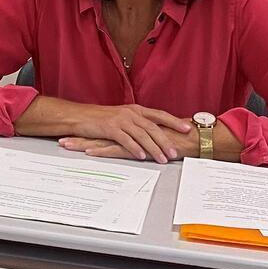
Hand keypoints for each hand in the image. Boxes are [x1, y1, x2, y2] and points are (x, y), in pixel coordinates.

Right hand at [67, 104, 194, 162]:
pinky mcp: (110, 128)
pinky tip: (142, 157)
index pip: (159, 115)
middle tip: (176, 152)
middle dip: (166, 140)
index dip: (174, 121)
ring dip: (154, 148)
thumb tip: (152, 133)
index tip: (187, 128)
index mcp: (135, 110)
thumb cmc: (100, 119)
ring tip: (163, 159)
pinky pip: (126, 140)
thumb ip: (137, 123)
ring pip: (142, 135)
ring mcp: (121, 120)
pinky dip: (135, 148)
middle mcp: (130, 113)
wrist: (80, 116)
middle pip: (153, 127)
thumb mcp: (122, 117)